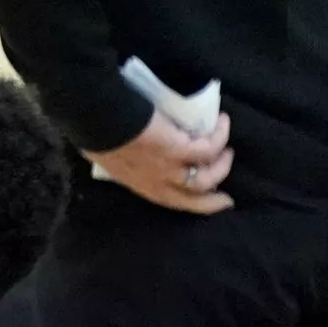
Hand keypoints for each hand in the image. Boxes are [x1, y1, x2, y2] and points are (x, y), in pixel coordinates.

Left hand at [85, 109, 235, 214]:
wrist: (100, 121)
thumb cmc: (103, 135)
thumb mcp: (118, 159)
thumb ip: (135, 162)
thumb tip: (143, 154)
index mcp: (143, 187)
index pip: (175, 202)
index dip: (200, 204)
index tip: (221, 202)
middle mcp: (157, 184)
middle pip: (196, 198)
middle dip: (217, 192)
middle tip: (227, 168)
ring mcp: (168, 170)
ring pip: (208, 177)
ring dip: (222, 162)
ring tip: (226, 146)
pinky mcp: (177, 151)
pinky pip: (209, 147)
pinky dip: (220, 134)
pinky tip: (222, 121)